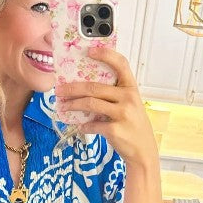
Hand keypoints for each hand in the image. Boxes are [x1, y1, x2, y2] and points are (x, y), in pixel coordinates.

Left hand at [54, 46, 157, 168]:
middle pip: (95, 87)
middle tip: (59, 90)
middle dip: (73, 88)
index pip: (121, 64)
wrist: (143, 151)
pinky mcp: (115, 130)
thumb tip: (85, 88)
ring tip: (63, 106)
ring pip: (90, 104)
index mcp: (131, 88)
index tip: (89, 50)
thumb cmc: (133, 126)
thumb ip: (114, 95)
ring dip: (73, 105)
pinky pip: (92, 125)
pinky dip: (83, 126)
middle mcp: (128, 98)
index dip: (105, 54)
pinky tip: (79, 126)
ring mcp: (122, 114)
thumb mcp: (129, 105)